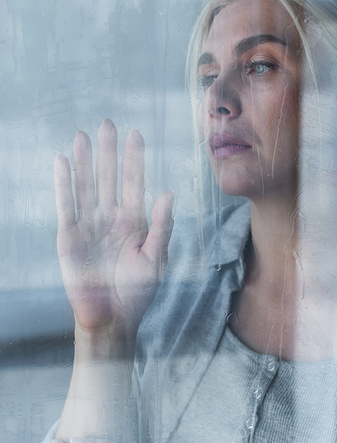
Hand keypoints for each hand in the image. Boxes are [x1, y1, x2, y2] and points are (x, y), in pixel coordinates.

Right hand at [54, 119, 173, 333]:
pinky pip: (66, 205)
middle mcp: (109, 219)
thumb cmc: (137, 291)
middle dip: (108, 152)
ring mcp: (88, 226)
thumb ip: (162, 226)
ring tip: (83, 135)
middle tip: (108, 123)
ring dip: (84, 161)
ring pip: (86, 186)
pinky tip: (62, 161)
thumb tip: (169, 193)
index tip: (136, 134)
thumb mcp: (156, 258)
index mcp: (133, 222)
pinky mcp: (68, 237)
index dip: (134, 160)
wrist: (113, 319)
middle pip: (108, 178)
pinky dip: (63, 184)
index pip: (133, 183)